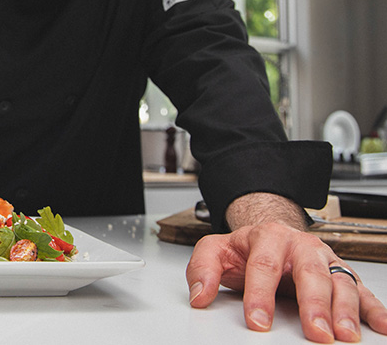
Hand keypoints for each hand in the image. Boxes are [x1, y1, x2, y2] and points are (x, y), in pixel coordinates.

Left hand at [185, 222, 386, 341]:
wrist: (269, 233)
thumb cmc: (245, 248)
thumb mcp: (215, 250)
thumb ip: (203, 269)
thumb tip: (199, 295)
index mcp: (268, 237)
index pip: (264, 266)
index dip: (261, 295)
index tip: (258, 321)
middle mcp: (300, 246)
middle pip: (310, 273)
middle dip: (314, 305)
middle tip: (316, 333)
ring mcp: (324, 258)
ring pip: (340, 281)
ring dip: (345, 310)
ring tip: (344, 336)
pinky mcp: (341, 273)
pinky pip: (361, 290)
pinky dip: (372, 308)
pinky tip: (379, 325)